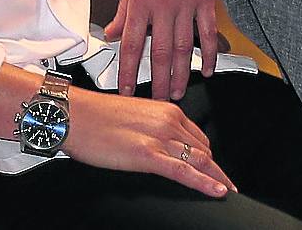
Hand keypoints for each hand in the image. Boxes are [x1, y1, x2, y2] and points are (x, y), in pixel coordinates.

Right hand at [64, 86, 234, 198]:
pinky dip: (204, 183)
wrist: (74, 115)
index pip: (199, 136)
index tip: (217, 168)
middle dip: (216, 169)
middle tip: (226, 185)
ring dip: (217, 178)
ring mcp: (159, 137)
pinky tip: (217, 191)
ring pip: (200, 160)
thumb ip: (155, 128)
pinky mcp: (148, 154)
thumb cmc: (96, 117)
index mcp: (166, 110)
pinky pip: (184, 171)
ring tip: (227, 191)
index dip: (211, 156)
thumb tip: (164, 145)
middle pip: (204, 149)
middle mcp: (168, 120)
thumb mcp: (135, 117)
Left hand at [104, 0, 217, 99]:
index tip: (126, 91)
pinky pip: (209, 32)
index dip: (128, 72)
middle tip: (156, 102)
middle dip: (157, 83)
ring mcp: (186, 3)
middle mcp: (163, 5)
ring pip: (184, 48)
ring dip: (181, 75)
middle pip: (160, 53)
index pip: (132, 45)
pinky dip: (210, 54)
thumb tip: (111, 34)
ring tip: (178, 92)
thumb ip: (123, 11)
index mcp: (140, 0)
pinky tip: (207, 70)